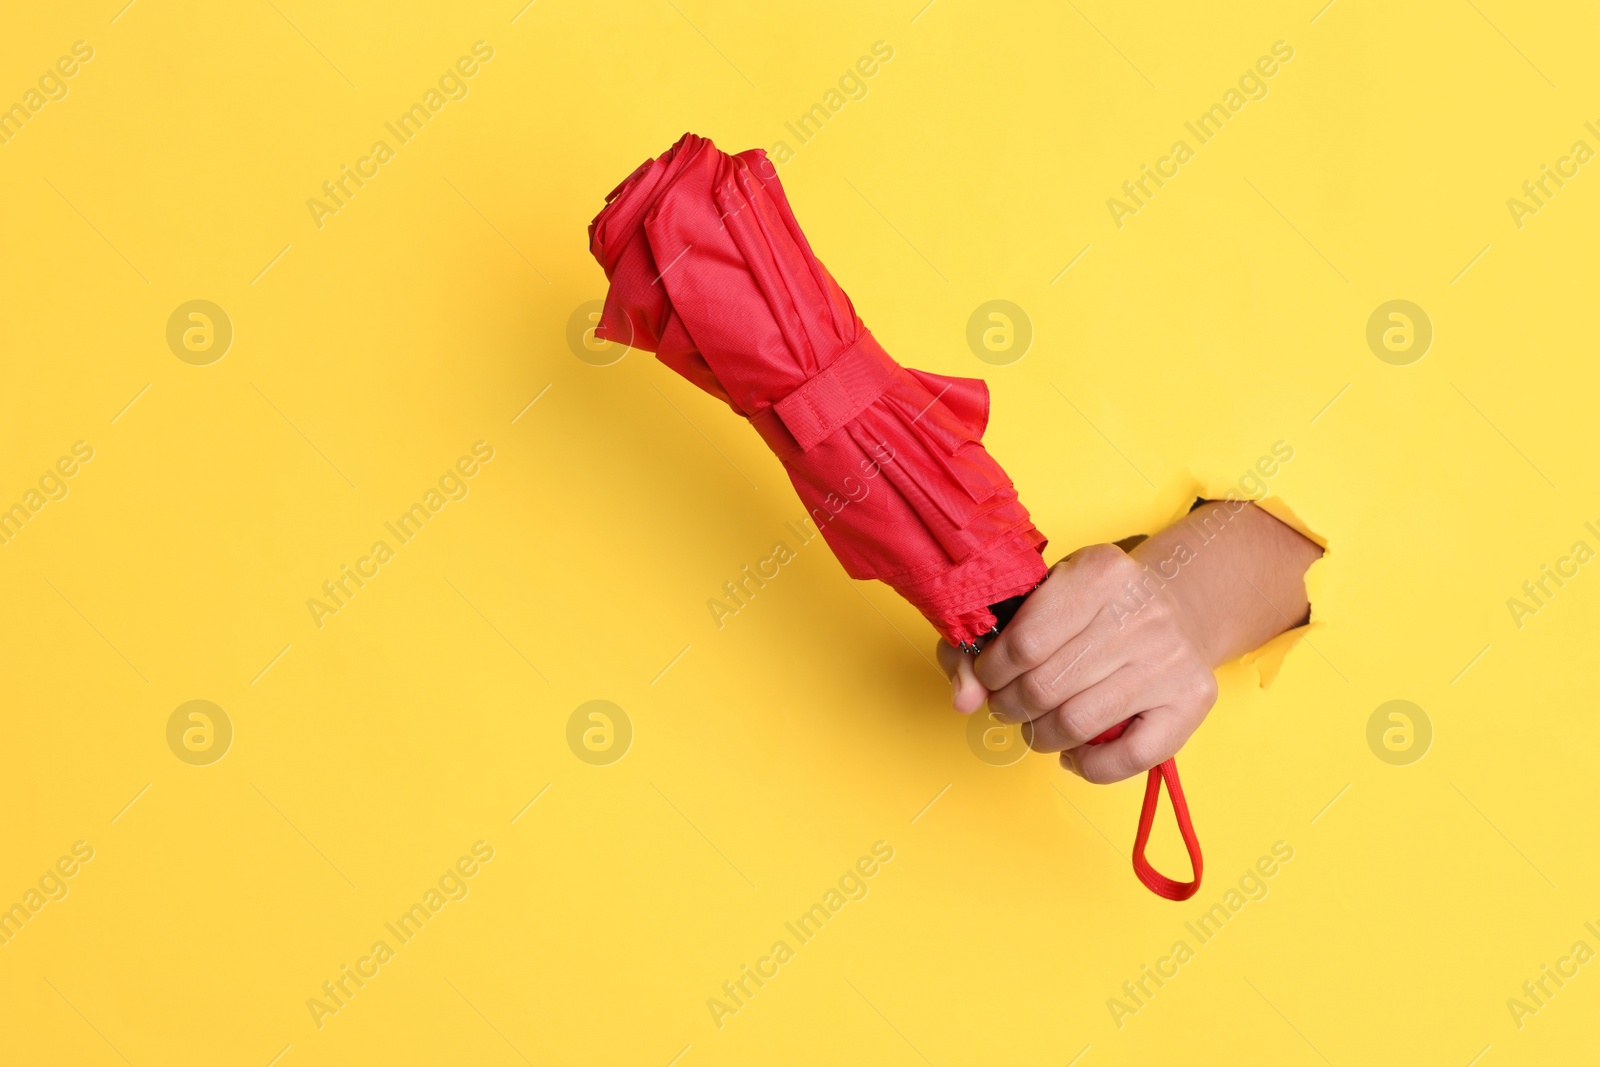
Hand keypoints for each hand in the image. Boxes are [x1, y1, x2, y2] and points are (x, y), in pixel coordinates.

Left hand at [936, 543, 1217, 783]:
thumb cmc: (1095, 606)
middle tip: (1008, 704)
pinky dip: (1088, 766)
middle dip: (1010, 707)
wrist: (1180, 605)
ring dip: (1040, 736)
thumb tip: (963, 698)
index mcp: (1099, 573)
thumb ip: (987, 642)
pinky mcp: (1191, 700)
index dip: (991, 673)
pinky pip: (1128, 756)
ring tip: (1037, 726)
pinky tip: (1075, 752)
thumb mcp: (1042, 598)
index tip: (988, 677)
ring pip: (1077, 724)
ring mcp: (1170, 659)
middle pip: (1045, 687)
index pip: (1023, 643)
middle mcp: (1140, 613)